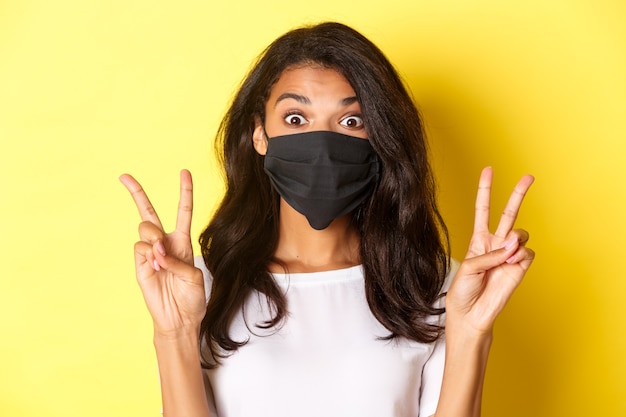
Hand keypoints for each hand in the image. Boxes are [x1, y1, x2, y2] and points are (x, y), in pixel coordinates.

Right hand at [119, 170, 205, 337]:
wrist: (179, 319)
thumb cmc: (192, 298)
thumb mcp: (194, 276)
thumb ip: (177, 259)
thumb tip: (156, 249)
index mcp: (182, 242)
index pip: (183, 211)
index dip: (185, 191)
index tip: (184, 171)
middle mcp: (165, 243)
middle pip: (148, 212)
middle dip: (136, 193)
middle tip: (123, 176)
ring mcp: (150, 253)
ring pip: (145, 227)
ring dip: (155, 236)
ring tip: (161, 256)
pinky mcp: (139, 265)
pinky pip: (140, 246)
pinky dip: (150, 253)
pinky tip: (155, 266)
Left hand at [446, 167, 534, 335]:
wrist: (471, 315)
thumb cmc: (463, 292)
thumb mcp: (468, 268)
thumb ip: (488, 254)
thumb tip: (512, 247)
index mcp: (478, 239)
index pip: (483, 209)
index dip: (485, 190)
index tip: (488, 170)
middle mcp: (496, 244)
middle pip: (509, 213)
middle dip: (518, 194)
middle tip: (529, 176)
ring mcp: (509, 254)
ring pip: (521, 232)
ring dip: (514, 239)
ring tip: (505, 254)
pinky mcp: (520, 267)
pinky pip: (526, 252)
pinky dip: (518, 256)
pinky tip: (510, 265)